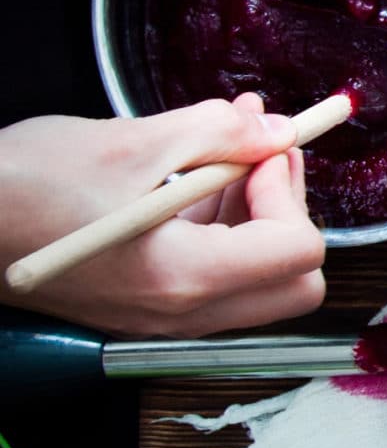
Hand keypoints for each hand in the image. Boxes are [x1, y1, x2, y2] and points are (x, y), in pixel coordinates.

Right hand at [0, 95, 325, 336]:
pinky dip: (221, 227)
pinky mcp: (148, 305)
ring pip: (259, 279)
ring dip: (256, 212)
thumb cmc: (19, 188)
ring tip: (226, 145)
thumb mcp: (128, 143)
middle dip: (288, 210)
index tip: (262, 149)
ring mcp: (166, 317)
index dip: (288, 190)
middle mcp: (183, 313)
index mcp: (184, 277)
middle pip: (296, 281)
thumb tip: (273, 131)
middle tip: (260, 153)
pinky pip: (215, 277)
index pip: (298, 251)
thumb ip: (217, 135)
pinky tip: (196, 175)